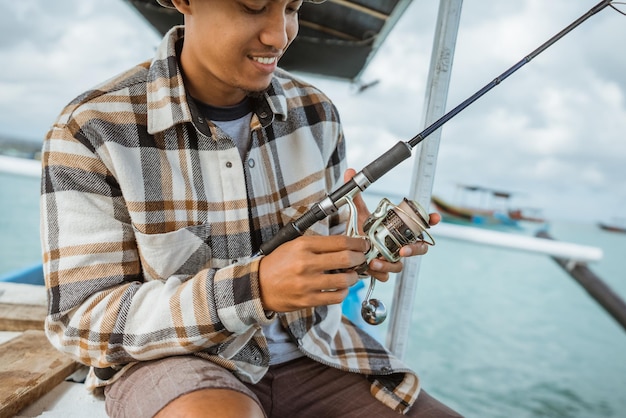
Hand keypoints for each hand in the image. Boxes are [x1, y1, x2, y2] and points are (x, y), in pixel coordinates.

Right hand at [258, 235, 368, 311]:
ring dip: (354, 277)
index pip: (340, 241)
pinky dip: (343, 292)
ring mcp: (307, 283)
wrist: (258, 285)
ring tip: (352, 274)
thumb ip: (318, 244)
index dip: (357, 243)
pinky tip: (341, 288)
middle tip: (361, 259)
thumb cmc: (278, 263)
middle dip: (360, 258)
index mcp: (304, 245)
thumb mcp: (294, 244)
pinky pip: (336, 297)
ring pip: (344, 280)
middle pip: (346, 259)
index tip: (363, 245)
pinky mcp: (308, 300)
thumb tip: (346, 244)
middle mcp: (306, 263)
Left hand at [343, 168, 439, 282]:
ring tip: (375, 261)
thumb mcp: (358, 213)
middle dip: (415, 249)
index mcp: (400, 228)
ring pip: (401, 263)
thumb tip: (350, 172)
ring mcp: (394, 257)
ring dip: (390, 263)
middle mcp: (400, 243)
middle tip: (403, 249)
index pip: (421, 224)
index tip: (435, 217)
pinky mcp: (384, 269)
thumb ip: (355, 195)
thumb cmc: (360, 231)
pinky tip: (371, 267)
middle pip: (420, 247)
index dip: (431, 220)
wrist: (348, 250)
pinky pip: (387, 273)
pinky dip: (380, 271)